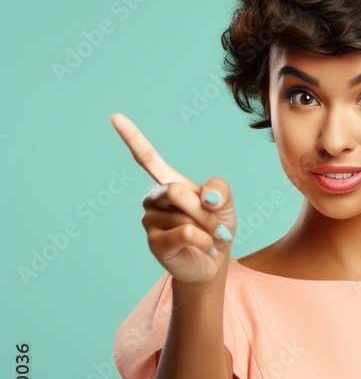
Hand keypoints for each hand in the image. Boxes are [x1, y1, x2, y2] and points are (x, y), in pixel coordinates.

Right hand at [110, 112, 236, 286]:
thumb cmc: (217, 228)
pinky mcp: (155, 243)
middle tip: (212, 223)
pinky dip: (204, 241)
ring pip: (185, 215)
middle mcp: (153, 199)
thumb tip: (207, 198)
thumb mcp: (226, 203)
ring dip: (207, 228)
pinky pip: (187, 234)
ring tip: (205, 237)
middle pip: (177, 190)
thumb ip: (220, 190)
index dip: (132, 138)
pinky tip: (202, 246)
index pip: (147, 158)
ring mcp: (150, 221)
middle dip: (204, 209)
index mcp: (168, 182)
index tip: (115, 117)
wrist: (214, 261)